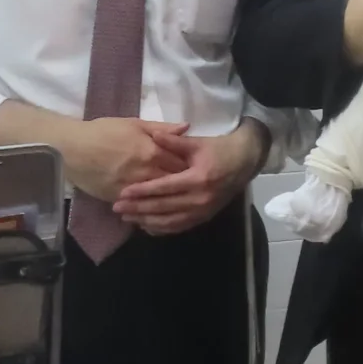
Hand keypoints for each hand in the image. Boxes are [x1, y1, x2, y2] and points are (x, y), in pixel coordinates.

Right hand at [65, 117, 192, 202]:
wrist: (72, 148)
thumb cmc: (103, 131)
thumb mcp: (134, 124)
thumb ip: (162, 128)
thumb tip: (187, 128)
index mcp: (152, 151)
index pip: (182, 163)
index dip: (192, 167)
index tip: (200, 169)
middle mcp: (146, 172)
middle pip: (174, 183)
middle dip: (184, 185)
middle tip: (194, 187)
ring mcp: (133, 187)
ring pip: (159, 198)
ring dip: (170, 199)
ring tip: (179, 200)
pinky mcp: (120, 198)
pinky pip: (141, 207)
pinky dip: (151, 209)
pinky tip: (158, 211)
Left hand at [114, 123, 268, 235]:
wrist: (245, 162)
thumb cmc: (220, 149)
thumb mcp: (198, 142)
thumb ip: (175, 141)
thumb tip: (154, 135)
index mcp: (198, 179)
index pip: (165, 188)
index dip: (143, 191)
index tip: (123, 193)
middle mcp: (200, 199)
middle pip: (164, 207)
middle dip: (139, 209)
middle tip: (117, 209)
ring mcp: (203, 211)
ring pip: (170, 221)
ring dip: (147, 221)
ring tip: (127, 219)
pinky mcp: (205, 217)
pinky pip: (180, 226)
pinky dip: (162, 228)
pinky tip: (146, 227)